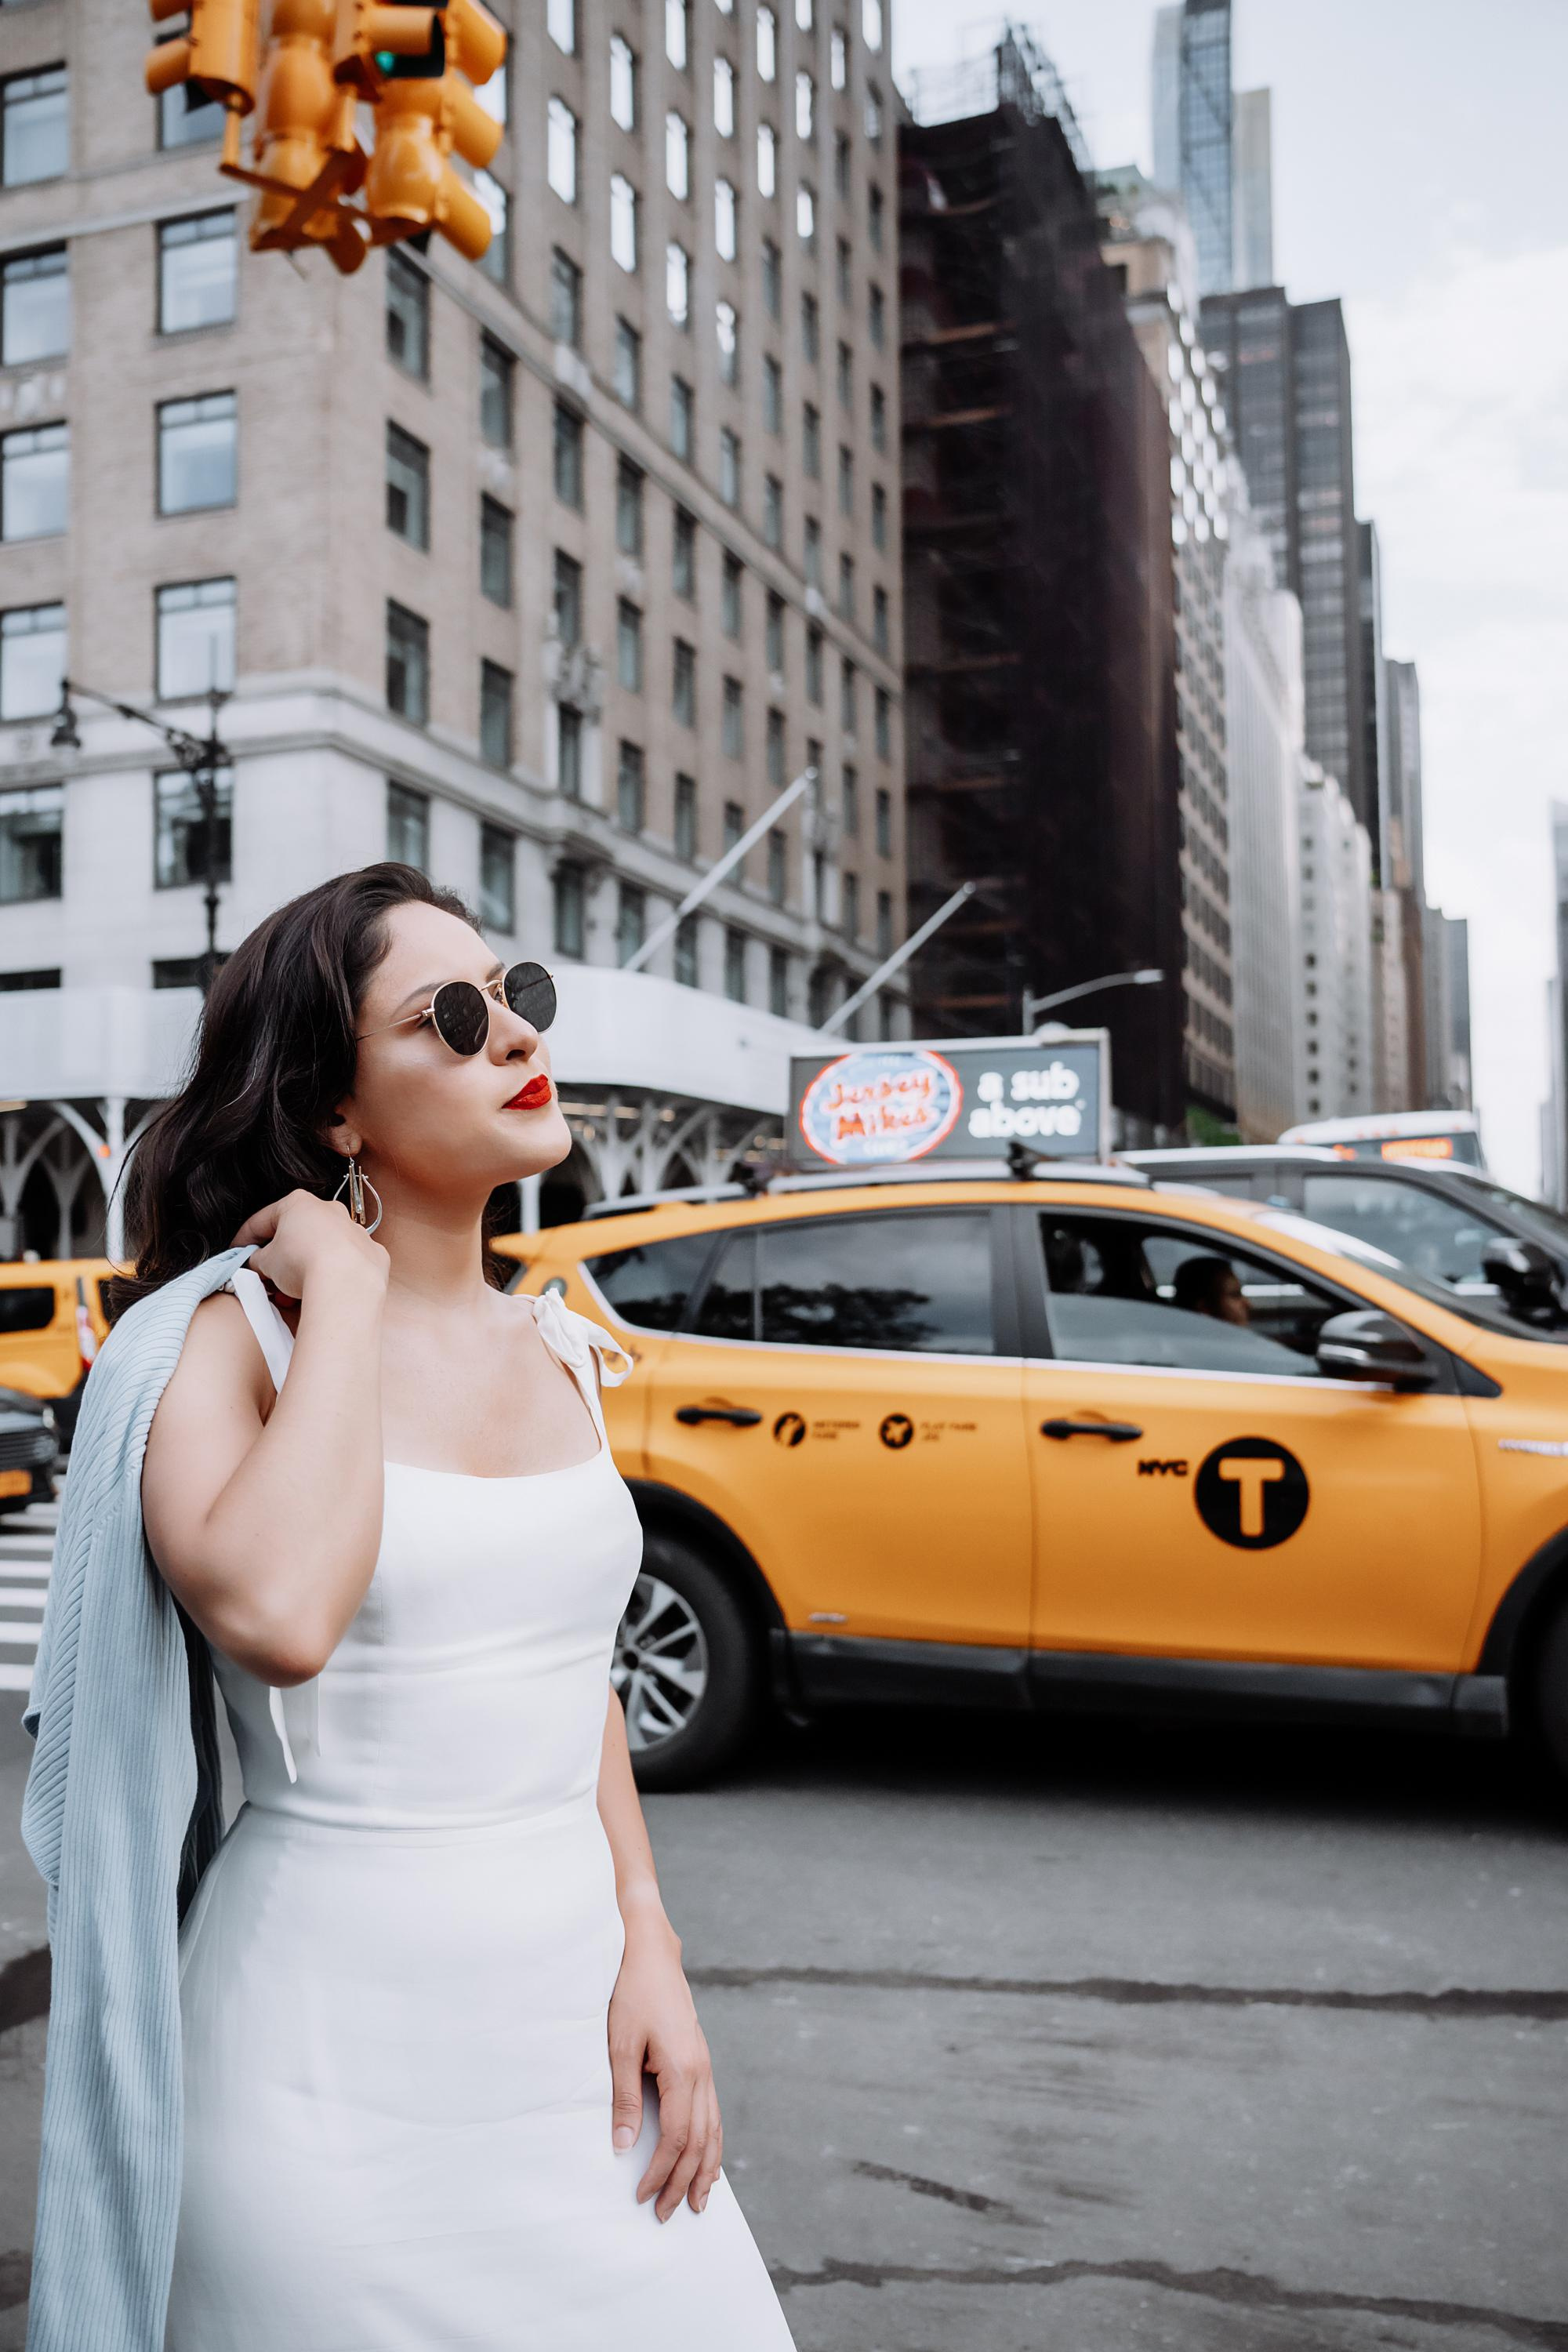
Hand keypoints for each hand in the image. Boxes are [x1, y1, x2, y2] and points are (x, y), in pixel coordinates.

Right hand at [231, 1188, 388, 1303]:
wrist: (348, 1284)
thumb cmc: (302, 1264)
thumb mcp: (266, 1263)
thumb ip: (257, 1260)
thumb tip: (258, 1264)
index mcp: (299, 1204)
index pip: (262, 1220)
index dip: (244, 1239)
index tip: (236, 1254)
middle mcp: (330, 1210)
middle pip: (296, 1233)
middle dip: (279, 1257)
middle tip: (266, 1277)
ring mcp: (355, 1231)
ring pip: (323, 1249)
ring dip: (305, 1267)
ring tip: (292, 1294)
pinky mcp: (373, 1254)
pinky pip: (347, 1263)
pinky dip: (334, 1275)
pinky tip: (323, 1291)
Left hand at [607, 1917, 721, 2220]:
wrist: (650, 1951)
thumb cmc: (630, 1993)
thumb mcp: (619, 2044)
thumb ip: (624, 2097)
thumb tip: (625, 2147)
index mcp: (684, 2069)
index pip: (678, 2137)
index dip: (661, 2171)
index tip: (642, 2197)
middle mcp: (702, 2071)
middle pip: (701, 2141)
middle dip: (685, 2182)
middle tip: (668, 2216)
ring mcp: (705, 2065)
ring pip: (714, 2129)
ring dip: (706, 2169)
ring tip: (699, 2202)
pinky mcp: (700, 2061)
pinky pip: (713, 2112)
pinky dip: (711, 2143)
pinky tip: (706, 2159)